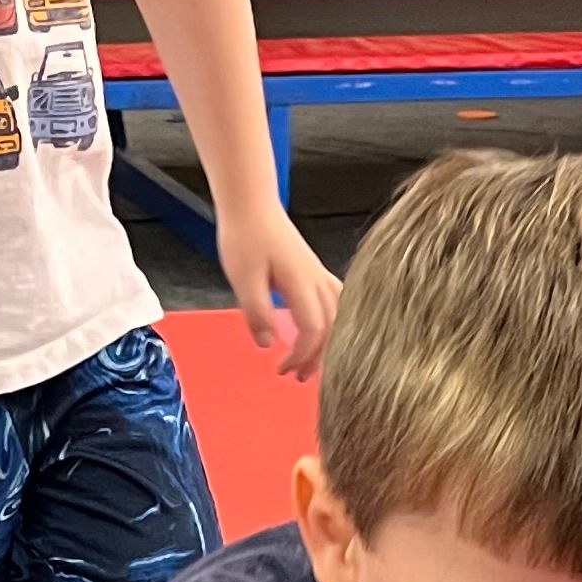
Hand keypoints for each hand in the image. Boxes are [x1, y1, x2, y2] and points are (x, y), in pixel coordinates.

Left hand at [215, 203, 336, 379]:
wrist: (251, 204)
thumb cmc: (244, 236)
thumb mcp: (242, 278)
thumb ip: (256, 312)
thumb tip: (268, 343)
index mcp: (301, 282)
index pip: (314, 329)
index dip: (302, 355)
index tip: (282, 368)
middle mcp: (317, 279)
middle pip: (333, 327)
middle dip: (318, 357)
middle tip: (297, 377)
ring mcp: (319, 274)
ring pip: (339, 315)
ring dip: (328, 342)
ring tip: (311, 363)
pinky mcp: (314, 271)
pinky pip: (336, 301)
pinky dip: (333, 323)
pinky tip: (322, 332)